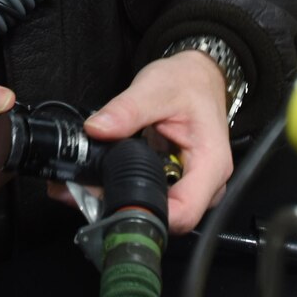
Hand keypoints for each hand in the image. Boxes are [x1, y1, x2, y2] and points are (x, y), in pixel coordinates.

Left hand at [59, 53, 234, 234]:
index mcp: (211, 165)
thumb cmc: (188, 83)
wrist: (199, 78)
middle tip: (85, 188)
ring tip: (86, 182)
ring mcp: (192, 188)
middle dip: (123, 207)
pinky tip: (101, 178)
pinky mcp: (178, 185)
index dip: (147, 215)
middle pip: (167, 218)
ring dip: (120, 200)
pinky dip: (125, 190)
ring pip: (156, 211)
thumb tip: (96, 129)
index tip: (110, 201)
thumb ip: (127, 110)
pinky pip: (151, 197)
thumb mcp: (155, 88)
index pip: (183, 213)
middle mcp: (207, 185)